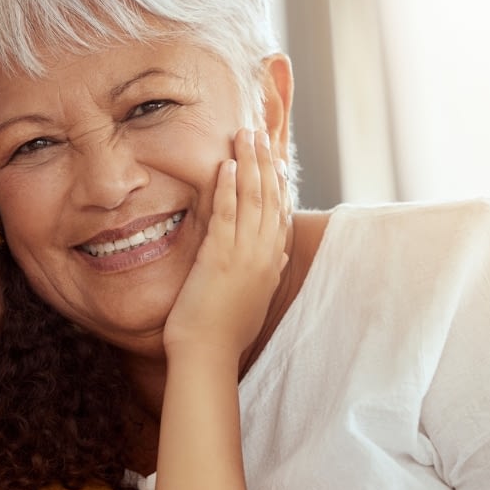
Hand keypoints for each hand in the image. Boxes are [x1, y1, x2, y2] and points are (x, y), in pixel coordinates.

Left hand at [164, 128, 288, 359]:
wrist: (208, 354)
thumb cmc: (226, 332)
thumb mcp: (255, 300)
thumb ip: (268, 274)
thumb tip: (281, 256)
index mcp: (272, 264)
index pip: (281, 214)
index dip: (279, 184)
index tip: (276, 161)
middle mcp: (265, 255)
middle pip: (270, 198)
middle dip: (265, 163)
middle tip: (259, 135)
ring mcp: (245, 255)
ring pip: (253, 199)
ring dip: (249, 164)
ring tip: (245, 136)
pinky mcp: (220, 256)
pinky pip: (228, 213)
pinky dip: (229, 187)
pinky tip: (227, 165)